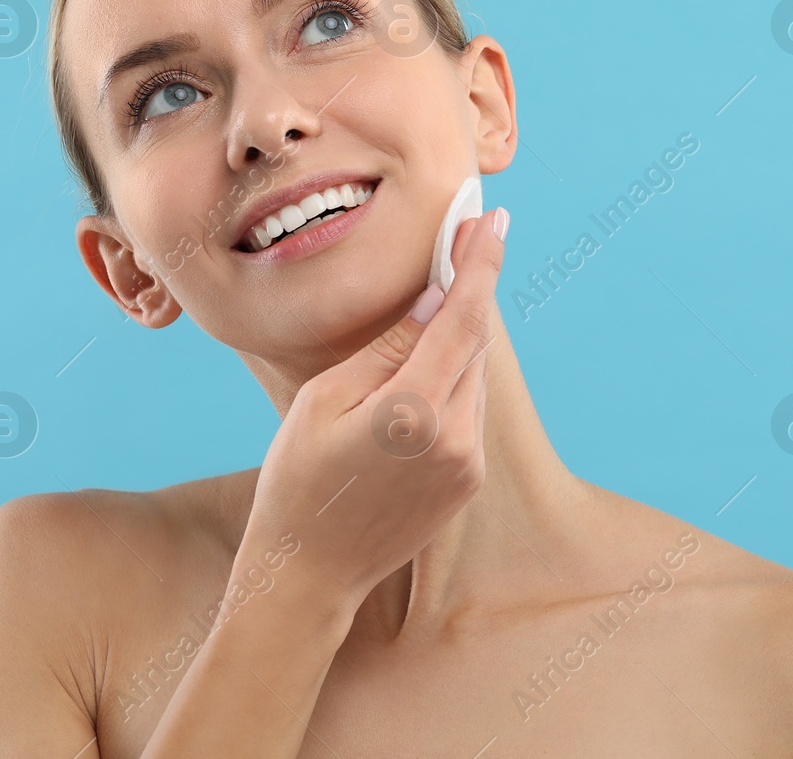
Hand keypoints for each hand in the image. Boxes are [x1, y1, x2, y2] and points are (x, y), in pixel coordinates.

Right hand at [242, 205, 508, 624]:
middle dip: (470, 290)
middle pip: (474, 341)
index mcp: (414, 411)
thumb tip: (435, 299)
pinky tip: (427, 366)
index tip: (494, 220)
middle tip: (465, 238)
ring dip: (460, 337)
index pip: (463, 318)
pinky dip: (454, 378)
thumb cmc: (298, 480)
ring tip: (434, 303)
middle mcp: (455, 437)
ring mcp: (468, 464)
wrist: (311, 574)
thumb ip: (388, 348)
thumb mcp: (326, 399)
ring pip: (473, 374)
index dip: (481, 263)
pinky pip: (468, 409)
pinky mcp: (469, 481)